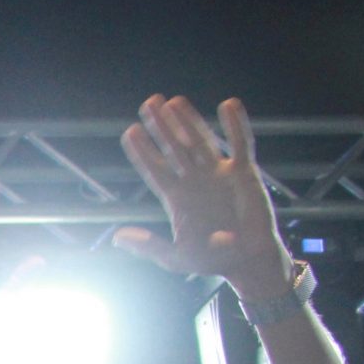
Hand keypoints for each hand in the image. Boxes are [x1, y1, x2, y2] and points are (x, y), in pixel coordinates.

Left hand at [114, 96, 289, 301]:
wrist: (247, 262)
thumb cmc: (211, 261)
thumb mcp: (174, 257)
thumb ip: (147, 246)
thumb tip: (116, 238)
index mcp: (175, 198)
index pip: (154, 169)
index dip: (142, 152)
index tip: (129, 132)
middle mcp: (194, 181)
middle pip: (173, 148)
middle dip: (160, 127)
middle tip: (148, 103)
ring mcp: (219, 174)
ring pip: (200, 141)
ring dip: (188, 121)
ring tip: (174, 101)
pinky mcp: (244, 173)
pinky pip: (241, 144)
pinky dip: (236, 125)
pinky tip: (228, 105)